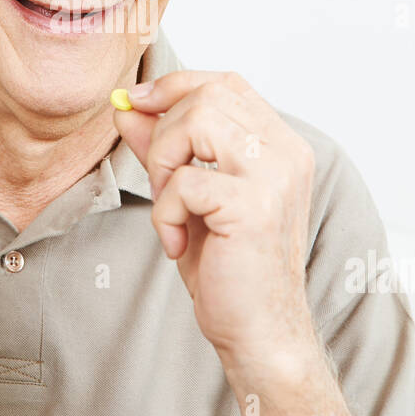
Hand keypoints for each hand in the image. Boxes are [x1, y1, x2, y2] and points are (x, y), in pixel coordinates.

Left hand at [113, 71, 316, 360]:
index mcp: (281, 145)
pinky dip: (165, 212)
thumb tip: (127, 108)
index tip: (137, 104)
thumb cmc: (230, 268)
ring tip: (171, 209)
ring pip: (196, 123)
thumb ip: (165, 150)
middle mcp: (287, 153)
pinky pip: (185, 181)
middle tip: (162, 186)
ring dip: (165, 165)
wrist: (259, 331)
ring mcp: (275, 177)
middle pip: (206, 96)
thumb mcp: (189, 198)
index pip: (226, 84)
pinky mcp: (254, 207)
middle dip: (164, 134)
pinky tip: (178, 244)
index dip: (176, 86)